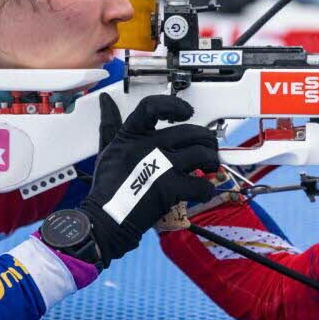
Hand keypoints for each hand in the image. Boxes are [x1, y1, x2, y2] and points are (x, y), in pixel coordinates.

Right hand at [81, 94, 217, 265]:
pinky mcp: (170, 190)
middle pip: (190, 131)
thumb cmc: (109, 185)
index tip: (185, 112)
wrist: (107, 218)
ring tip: (209, 166)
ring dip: (211, 160)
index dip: (174, 105)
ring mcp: (161, 168)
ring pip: (202, 153)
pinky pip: (202, 184)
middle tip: (207, 146)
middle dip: (205, 138)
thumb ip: (110, 123)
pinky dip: (206, 188)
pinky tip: (200, 190)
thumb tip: (107, 101)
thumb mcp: (108, 148)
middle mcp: (148, 147)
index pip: (153, 106)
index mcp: (132, 135)